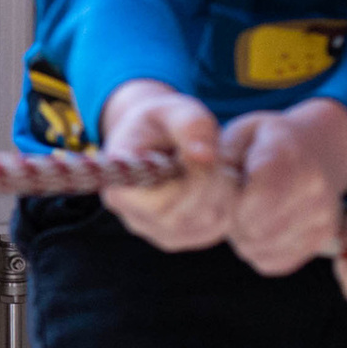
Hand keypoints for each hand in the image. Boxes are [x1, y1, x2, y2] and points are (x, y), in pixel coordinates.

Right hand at [99, 80, 236, 249]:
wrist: (155, 135)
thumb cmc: (160, 121)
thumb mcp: (171, 110)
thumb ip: (190, 125)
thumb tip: (206, 157)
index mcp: (119, 188)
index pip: (160, 204)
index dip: (192, 180)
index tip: (205, 151)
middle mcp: (134, 218)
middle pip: (186, 216)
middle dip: (212, 184)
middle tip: (218, 154)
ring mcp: (157, 232)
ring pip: (205, 225)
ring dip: (223, 193)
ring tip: (216, 164)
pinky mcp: (181, 237)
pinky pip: (215, 230)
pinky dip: (227, 205)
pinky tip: (218, 182)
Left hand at [221, 97, 346, 276]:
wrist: (314, 150)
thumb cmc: (262, 142)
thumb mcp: (236, 135)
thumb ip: (219, 161)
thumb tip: (206, 186)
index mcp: (287, 156)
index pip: (255, 199)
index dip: (229, 202)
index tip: (224, 191)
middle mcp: (314, 189)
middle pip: (254, 230)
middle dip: (231, 221)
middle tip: (232, 202)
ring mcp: (323, 217)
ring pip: (260, 251)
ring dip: (241, 237)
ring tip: (245, 211)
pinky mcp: (322, 240)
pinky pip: (273, 263)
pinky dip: (257, 250)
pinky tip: (259, 225)